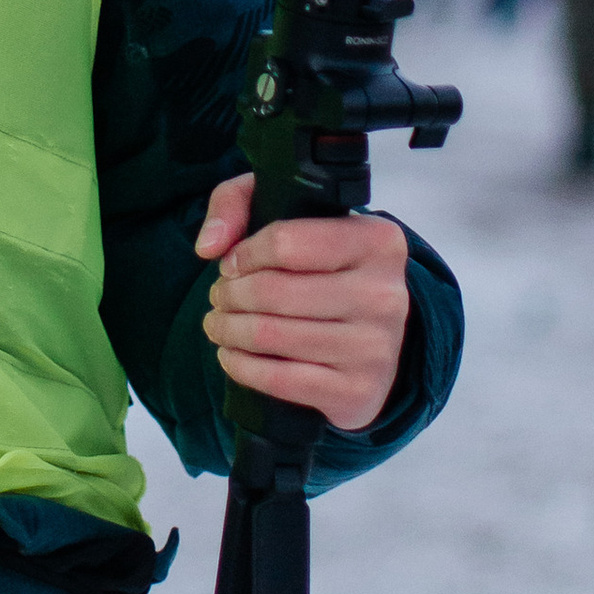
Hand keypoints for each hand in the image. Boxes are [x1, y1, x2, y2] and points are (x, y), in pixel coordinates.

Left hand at [194, 177, 409, 433]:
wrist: (374, 338)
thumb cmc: (327, 267)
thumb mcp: (291, 210)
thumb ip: (237, 201)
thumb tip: (209, 246)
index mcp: (377, 241)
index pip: (286, 242)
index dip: (244, 253)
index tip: (232, 263)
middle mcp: (384, 294)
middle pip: (272, 291)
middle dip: (229, 294)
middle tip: (219, 296)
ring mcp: (374, 347)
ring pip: (270, 334)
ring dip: (227, 329)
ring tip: (218, 322)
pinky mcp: (356, 391)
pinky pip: (279, 380)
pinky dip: (241, 366)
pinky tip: (230, 355)